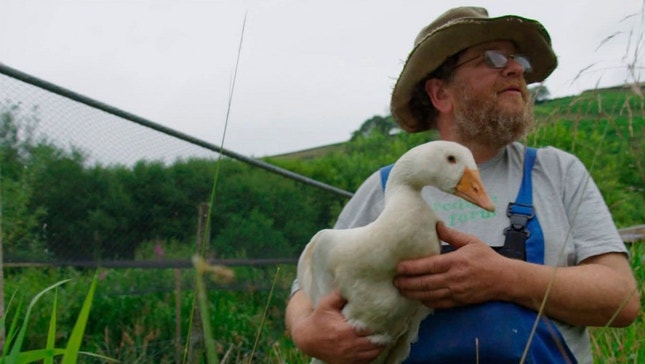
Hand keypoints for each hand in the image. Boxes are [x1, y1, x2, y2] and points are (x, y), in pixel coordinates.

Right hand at [290, 290, 382, 363]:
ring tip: (382, 335)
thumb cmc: (319, 319)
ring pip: (373, 353)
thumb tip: (352, 282)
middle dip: (382, 335)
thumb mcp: (326, 304)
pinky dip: (371, 354)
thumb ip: (339, 294)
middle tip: (387, 326)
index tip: (385, 317)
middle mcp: (349, 346)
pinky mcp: (348, 363)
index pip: (371, 330)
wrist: (307, 339)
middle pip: (375, 343)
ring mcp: (349, 357)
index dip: (380, 324)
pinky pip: (366, 361)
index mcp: (346, 331)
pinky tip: (372, 345)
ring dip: (379, 345)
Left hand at [393, 222, 507, 307]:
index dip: (411, 268)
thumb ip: (451, 235)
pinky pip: (438, 304)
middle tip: (394, 281)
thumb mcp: (471, 241)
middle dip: (407, 283)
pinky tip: (417, 298)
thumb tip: (437, 224)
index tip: (399, 267)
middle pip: (425, 283)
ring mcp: (456, 292)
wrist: (504, 279)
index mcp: (455, 261)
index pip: (428, 266)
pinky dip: (426, 302)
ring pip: (429, 295)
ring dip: (413, 294)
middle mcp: (453, 278)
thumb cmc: (487, 258)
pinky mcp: (459, 302)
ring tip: (401, 290)